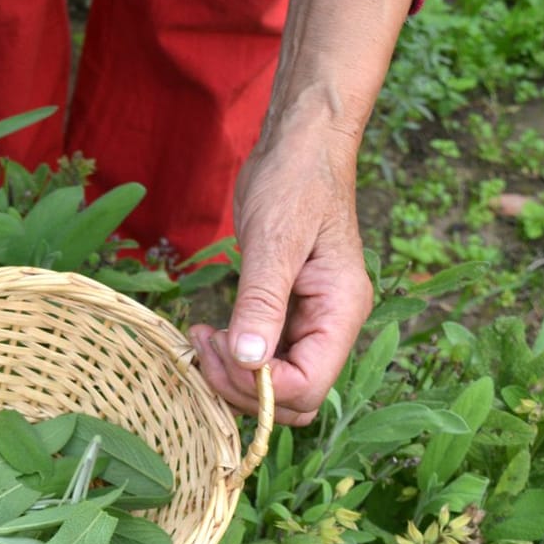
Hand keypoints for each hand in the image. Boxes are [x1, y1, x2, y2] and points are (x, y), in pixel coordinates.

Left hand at [190, 124, 372, 424]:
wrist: (297, 146)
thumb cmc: (295, 180)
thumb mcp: (275, 240)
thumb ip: (263, 303)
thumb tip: (250, 361)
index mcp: (341, 310)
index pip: (309, 385)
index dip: (261, 387)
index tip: (222, 350)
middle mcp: (330, 324)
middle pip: (293, 398)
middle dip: (243, 388)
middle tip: (204, 346)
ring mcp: (308, 321)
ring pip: (275, 385)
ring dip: (233, 377)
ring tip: (201, 338)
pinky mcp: (284, 313)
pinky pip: (262, 358)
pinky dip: (232, 359)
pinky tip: (208, 333)